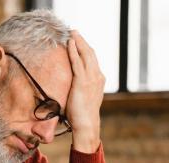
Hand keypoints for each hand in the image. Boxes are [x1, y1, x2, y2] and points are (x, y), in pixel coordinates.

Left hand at [66, 30, 104, 152]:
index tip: (79, 41)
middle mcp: (97, 76)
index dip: (86, 49)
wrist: (86, 124)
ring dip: (78, 42)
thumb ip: (82, 89)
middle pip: (90, 53)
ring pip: (85, 54)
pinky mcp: (82, 81)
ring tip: (72, 32)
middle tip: (75, 31)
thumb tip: (73, 86)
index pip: (93, 60)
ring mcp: (91, 78)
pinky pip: (77, 62)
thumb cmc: (83, 115)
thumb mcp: (85, 98)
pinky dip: (74, 51)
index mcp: (99, 80)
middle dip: (82, 41)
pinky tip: (69, 43)